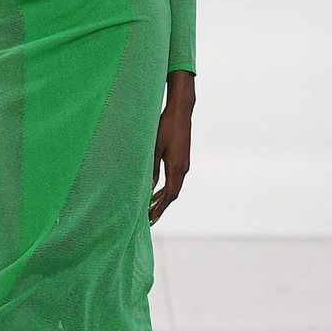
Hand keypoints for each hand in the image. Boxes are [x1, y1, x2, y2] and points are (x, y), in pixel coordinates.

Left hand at [149, 75, 193, 224]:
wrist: (181, 111)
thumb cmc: (165, 127)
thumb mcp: (154, 148)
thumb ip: (151, 169)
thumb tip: (147, 188)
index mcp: (177, 168)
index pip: (169, 195)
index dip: (160, 208)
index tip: (151, 219)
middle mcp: (183, 168)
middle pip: (173, 194)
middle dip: (161, 207)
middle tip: (149, 218)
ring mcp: (184, 164)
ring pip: (174, 187)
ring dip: (163, 198)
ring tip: (151, 208)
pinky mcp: (182, 159)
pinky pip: (175, 179)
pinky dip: (166, 188)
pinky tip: (156, 190)